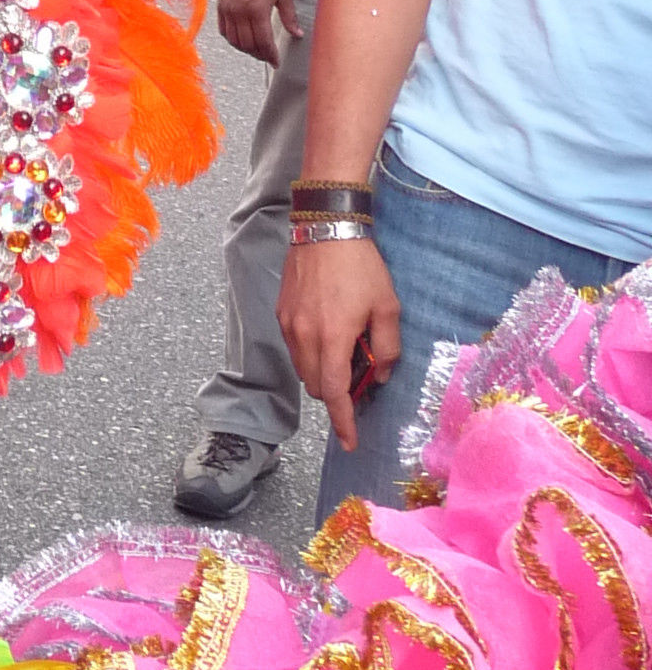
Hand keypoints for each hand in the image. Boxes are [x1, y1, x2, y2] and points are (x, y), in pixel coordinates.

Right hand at [216, 0, 299, 67]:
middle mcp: (240, 12)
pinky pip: (224, 32)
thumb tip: (298, 34)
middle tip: (268, 57)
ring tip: (257, 51)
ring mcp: (228, 10)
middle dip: (260, 54)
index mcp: (257, 9)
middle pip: (249, 45)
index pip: (264, 42)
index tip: (276, 62)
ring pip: (235, 41)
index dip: (271, 55)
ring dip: (246, 50)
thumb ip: (290, 17)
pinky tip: (242, 41)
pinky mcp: (220, 7)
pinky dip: (233, 40)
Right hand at [278, 234, 400, 452]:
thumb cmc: (361, 266)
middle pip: (315, 386)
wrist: (325, 227)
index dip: (343, 422)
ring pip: (302, 368)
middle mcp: (304, 336)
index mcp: (332, 338)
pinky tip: (328, 334)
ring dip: (321, 373)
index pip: (333, 394)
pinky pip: (294, 347)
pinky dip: (310, 353)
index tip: (350, 441)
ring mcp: (288, 324)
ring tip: (343, 353)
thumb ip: (386, 349)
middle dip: (335, 394)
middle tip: (358, 379)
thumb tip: (378, 376)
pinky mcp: (281, 311)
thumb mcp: (387, 307)